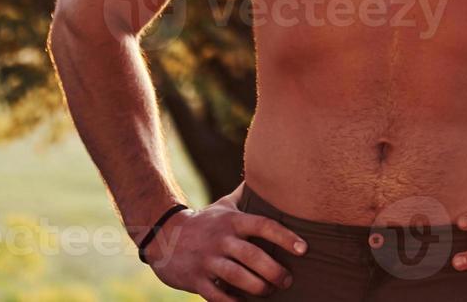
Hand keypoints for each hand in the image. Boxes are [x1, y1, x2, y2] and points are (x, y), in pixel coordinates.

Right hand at [142, 184, 309, 301]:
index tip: (304, 249)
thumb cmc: (204, 222)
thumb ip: (246, 196)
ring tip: (269, 292)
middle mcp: (220, 239)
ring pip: (237, 277)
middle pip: (252, 255)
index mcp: (231, 221)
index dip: (285, 236)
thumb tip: (270, 177)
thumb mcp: (223, 206)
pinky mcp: (195, 279)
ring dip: (258, 288)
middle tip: (287, 280)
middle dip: (274, 271)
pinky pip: (217, 296)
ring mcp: (206, 260)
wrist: (163, 235)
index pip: (263, 225)